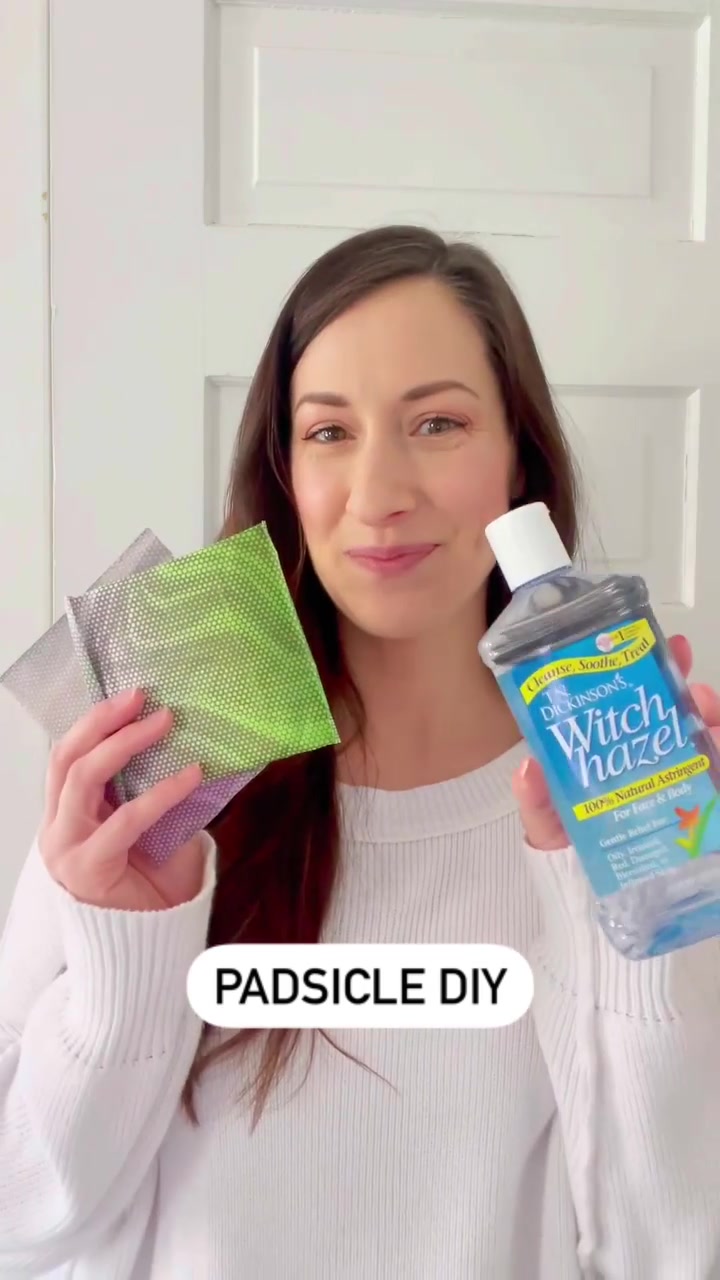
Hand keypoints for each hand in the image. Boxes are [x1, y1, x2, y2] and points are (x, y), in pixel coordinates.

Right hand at [39, 689, 206, 909]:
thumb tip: (188, 741)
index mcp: (67, 813)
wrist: (151, 944)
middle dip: (103, 722)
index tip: (132, 694)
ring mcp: (67, 848)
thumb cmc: (153, 884)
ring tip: (163, 722)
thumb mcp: (152, 826)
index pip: (68, 756)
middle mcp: (58, 827)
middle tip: (141, 697)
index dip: (96, 721)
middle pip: (66, 759)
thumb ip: (153, 790)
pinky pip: (124, 820)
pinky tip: (190, 776)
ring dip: (125, 744)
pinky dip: (160, 793)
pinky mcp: (89, 869)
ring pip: (82, 779)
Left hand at [513, 634, 719, 851]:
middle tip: (685, 670)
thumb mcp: (548, 825)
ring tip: (709, 710)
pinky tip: (719, 746)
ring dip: (709, 716)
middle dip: (682, 684)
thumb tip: (529, 769)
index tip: (653, 646)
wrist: (599, 899)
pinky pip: (716, 775)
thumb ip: (537, 802)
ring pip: (702, 734)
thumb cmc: (570, 851)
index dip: (642, 669)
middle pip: (671, 709)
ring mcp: (675, 777)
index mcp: (608, 751)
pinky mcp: (700, 806)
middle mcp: (645, 756)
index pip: (627, 701)